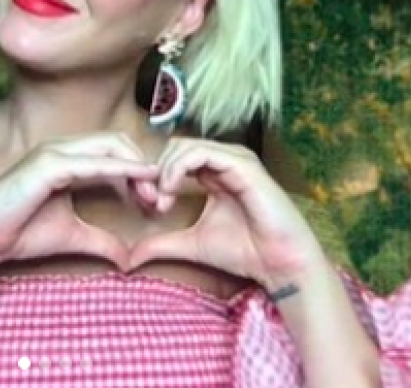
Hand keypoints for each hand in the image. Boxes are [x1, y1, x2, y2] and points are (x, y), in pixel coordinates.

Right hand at [0, 134, 159, 277]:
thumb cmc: (20, 233)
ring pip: (109, 146)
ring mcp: (53, 153)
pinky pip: (93, 162)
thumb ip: (101, 240)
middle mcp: (60, 148)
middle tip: (158, 198)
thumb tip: (128, 258)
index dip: (138, 171)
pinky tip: (139, 181)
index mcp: (65, 159)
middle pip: (117, 142)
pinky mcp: (48, 165)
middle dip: (142, 166)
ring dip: (136, 167)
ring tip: (152, 194)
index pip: (113, 151)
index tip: (154, 201)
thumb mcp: (72, 235)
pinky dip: (120, 169)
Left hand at [127, 139, 324, 287]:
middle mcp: (226, 161)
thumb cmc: (245, 252)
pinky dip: (178, 169)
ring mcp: (236, 160)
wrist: (279, 265)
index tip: (147, 205)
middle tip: (151, 202)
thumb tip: (131, 255)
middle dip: (157, 172)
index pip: (175, 157)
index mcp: (215, 172)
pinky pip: (201, 153)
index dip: (155, 176)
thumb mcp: (192, 244)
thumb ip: (163, 243)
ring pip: (185, 146)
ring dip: (165, 171)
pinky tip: (171, 192)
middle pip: (176, 147)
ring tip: (161, 200)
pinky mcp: (243, 165)